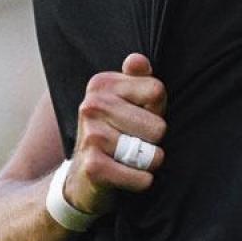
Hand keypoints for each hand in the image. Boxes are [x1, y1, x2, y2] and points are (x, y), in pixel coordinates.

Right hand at [63, 53, 167, 214]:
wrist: (83, 177)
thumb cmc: (116, 132)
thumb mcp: (128, 100)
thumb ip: (138, 77)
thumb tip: (136, 59)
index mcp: (102, 84)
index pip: (157, 91)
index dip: (157, 110)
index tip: (141, 116)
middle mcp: (91, 106)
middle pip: (158, 126)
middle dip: (154, 140)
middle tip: (135, 142)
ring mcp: (90, 136)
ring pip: (151, 153)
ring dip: (148, 162)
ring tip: (130, 159)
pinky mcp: (92, 167)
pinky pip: (140, 177)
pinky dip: (142, 181)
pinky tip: (130, 177)